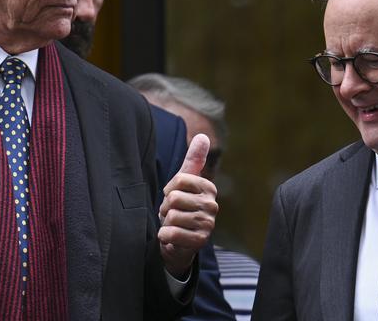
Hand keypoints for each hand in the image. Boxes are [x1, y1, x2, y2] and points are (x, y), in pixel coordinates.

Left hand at [158, 133, 218, 277]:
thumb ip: (193, 159)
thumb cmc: (179, 207)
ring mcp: (208, 224)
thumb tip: (203, 136)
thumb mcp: (183, 182)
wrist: (177, 241)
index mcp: (208, 187)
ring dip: (166, 223)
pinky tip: (172, 237)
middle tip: (172, 214)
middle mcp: (212, 205)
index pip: (179, 180)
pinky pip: (172, 233)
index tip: (172, 196)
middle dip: (166, 208)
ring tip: (173, 225)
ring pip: (172, 216)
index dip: (168, 189)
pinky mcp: (200, 241)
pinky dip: (165, 236)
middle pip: (174, 198)